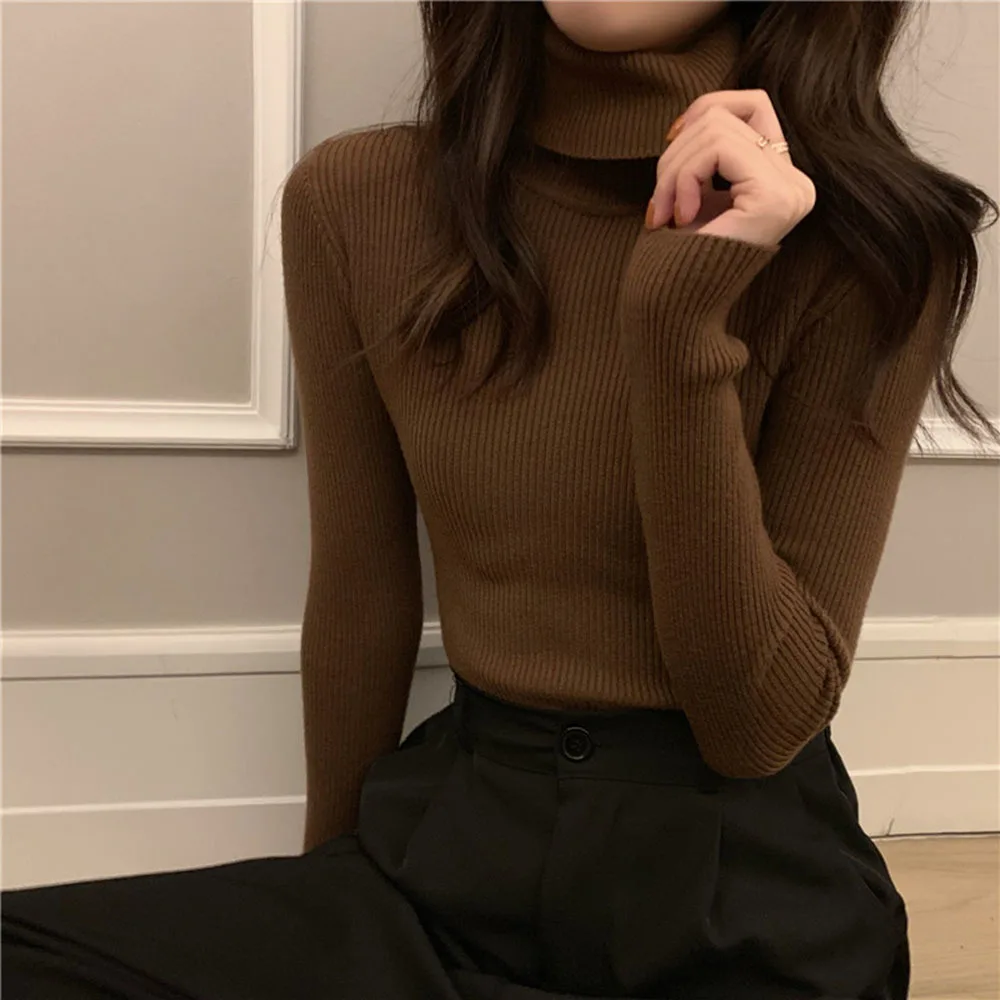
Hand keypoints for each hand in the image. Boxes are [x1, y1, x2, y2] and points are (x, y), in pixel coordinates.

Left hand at [645, 89, 815, 247]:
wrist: (673, 307)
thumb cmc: (677, 255)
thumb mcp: (696, 191)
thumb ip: (708, 150)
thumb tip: (694, 113)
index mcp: (782, 179)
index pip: (752, 105)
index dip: (704, 109)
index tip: (669, 142)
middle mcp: (797, 184)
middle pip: (728, 114)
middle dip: (676, 151)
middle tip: (657, 201)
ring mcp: (791, 191)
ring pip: (718, 128)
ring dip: (673, 169)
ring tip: (662, 212)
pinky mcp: (774, 198)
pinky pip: (719, 149)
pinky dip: (684, 177)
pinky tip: (680, 217)